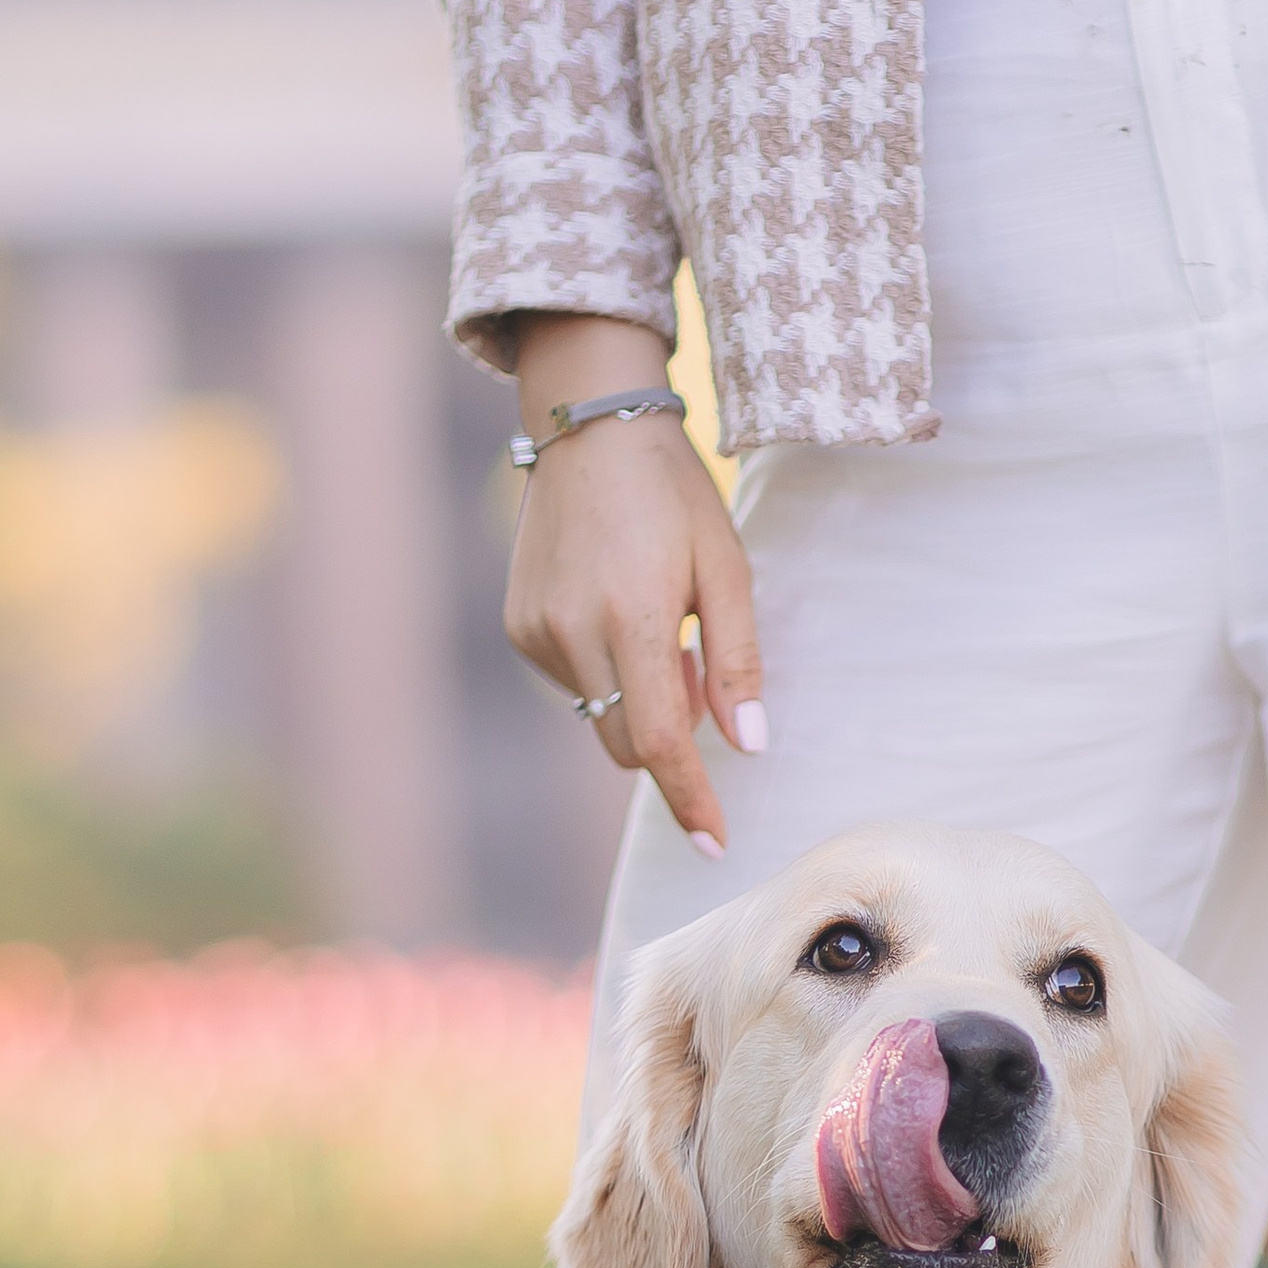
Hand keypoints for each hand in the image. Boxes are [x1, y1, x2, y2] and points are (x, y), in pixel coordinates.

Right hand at [503, 314, 761, 855]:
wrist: (588, 426)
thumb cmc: (674, 494)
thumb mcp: (728, 568)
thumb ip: (737, 661)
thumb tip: (748, 745)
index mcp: (633, 616)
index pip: (661, 739)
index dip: (689, 796)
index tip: (713, 841)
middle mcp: (572, 632)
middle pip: (628, 741)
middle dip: (671, 740)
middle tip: (702, 675)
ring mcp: (536, 631)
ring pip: (600, 714)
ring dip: (640, 700)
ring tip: (663, 627)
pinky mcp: (519, 625)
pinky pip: (574, 683)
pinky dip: (608, 672)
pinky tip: (621, 612)